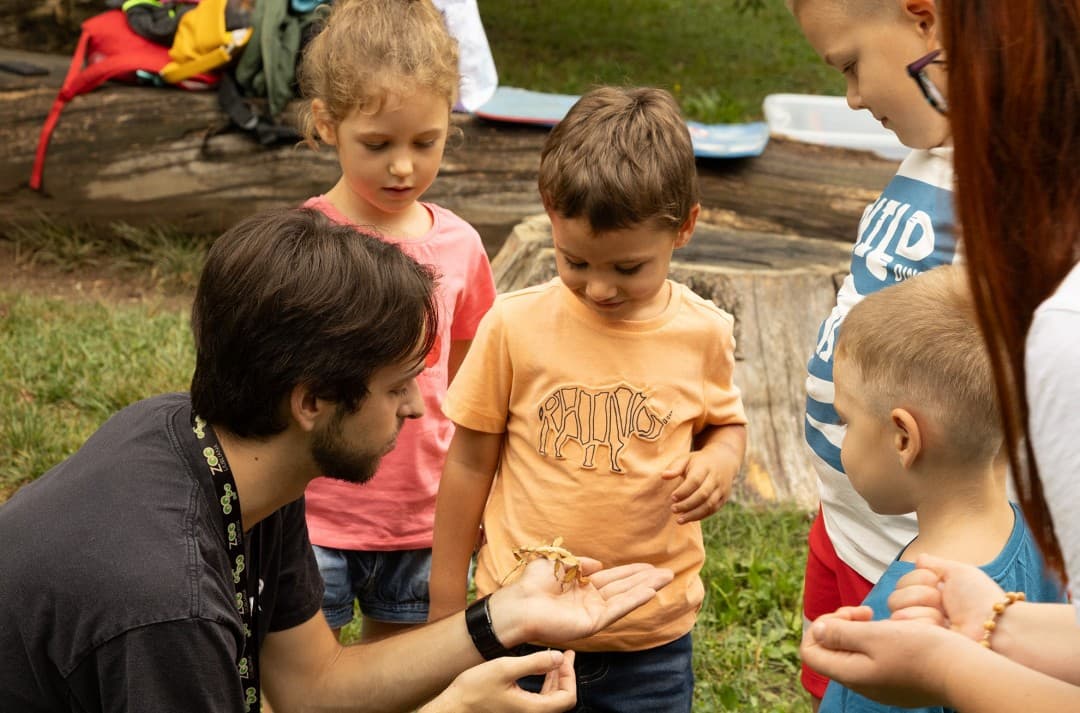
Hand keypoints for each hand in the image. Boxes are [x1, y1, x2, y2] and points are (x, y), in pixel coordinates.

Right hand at [423, 650, 576, 712]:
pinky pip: (539, 700)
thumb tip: (559, 657)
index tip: (563, 656)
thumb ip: (535, 662)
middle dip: (565, 675)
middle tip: (564, 654)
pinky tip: (539, 670)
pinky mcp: (516, 712)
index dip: (570, 676)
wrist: (454, 708)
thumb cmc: (474, 689)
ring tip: (555, 659)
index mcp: (533, 709)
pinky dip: (544, 684)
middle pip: (561, 699)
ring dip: (555, 678)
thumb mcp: (505, 668)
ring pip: (551, 699)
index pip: (568, 697)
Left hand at [489, 557, 672, 645]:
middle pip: (624, 587)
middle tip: (667, 572)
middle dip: (645, 579)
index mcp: (582, 586)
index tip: (650, 566)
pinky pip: (617, 610)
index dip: (632, 572)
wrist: (519, 604)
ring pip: (625, 598)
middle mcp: (590, 600)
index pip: (613, 578)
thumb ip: (580, 562)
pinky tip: (649, 591)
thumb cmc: (532, 584)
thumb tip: (599, 564)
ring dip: (645, 588)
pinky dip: (634, 600)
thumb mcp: (558, 563)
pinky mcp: (592, 623)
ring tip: (665, 578)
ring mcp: (592, 612)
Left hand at [661, 444, 739, 522]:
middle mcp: (715, 478)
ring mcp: (721, 489)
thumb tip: (663, 476)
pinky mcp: (724, 498)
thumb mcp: (686, 459)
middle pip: (703, 494)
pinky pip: (713, 509)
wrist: (723, 460)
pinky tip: (689, 518)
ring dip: (694, 514)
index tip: (672, 497)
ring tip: (679, 520)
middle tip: (673, 509)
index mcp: (705, 467)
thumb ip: (675, 467)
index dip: (683, 491)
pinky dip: (701, 515)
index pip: (695, 481)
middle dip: (687, 504)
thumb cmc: (699, 461)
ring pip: (709, 505)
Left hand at [801, 612, 972, 706]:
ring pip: (855, 655)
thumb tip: (817, 630)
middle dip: (841, 626)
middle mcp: (863, 685)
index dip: (821, 626)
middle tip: (865, 612)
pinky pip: (875, 661)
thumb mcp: (874, 635)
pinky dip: (878, 644)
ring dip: (861, 633)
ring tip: (882, 620)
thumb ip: (841, 633)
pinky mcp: (899, 684)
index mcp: (851, 674)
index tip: (849, 614)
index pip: (811, 652)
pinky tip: (898, 634)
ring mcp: (882, 687)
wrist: (963, 671)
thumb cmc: (918, 650)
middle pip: (832, 652)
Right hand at [889, 554, 1004, 640]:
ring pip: (896, 608)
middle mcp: (920, 612)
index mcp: (928, 595)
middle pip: (895, 595)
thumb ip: (935, 564)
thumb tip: (919, 559)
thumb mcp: (959, 572)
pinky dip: (922, 622)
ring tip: (944, 618)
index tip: (940, 583)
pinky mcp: (917, 644)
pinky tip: (941, 628)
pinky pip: (902, 625)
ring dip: (923, 608)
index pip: (903, 581)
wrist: (994, 626)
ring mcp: (918, 630)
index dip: (919, 579)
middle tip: (943, 602)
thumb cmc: (981, 599)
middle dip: (920, 594)